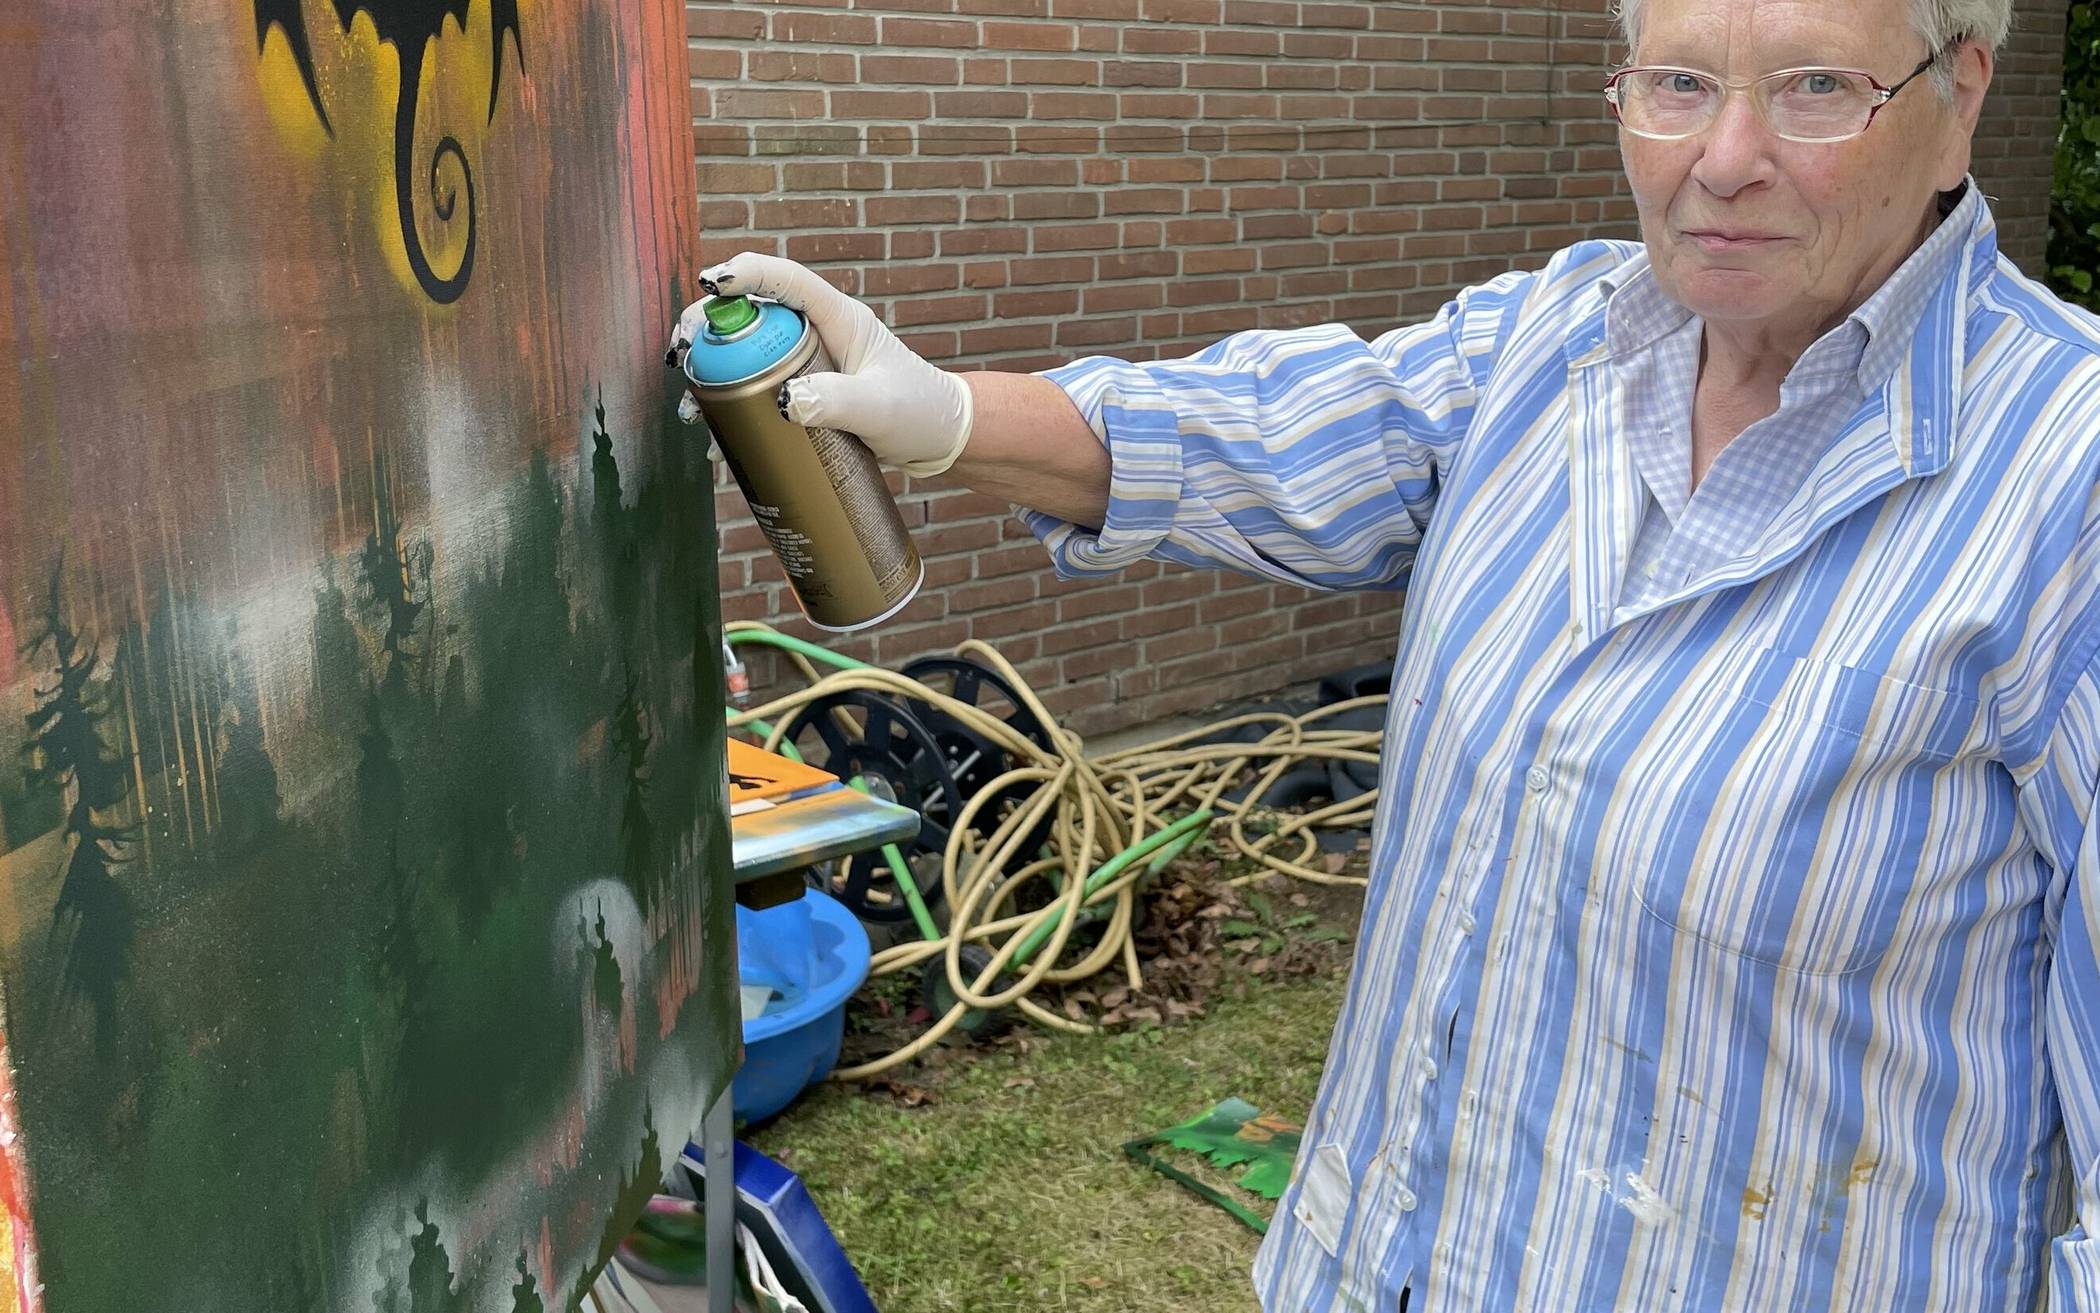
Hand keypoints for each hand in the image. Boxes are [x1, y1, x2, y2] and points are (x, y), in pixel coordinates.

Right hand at [669, 254, 974, 476]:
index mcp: (840, 317)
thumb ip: (837, 404)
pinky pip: (758, 379)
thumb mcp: (880, 410)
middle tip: (681, 350)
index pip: (787, 279)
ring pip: (749, 346)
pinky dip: (730, 392)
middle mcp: (819, 330)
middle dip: (711, 322)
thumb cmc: (920, 413)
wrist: (940, 438)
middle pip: (754, 310)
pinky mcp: (804, 386)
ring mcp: (810, 358)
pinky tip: (709, 417)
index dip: (746, 273)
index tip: (711, 284)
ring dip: (713, 360)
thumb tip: (784, 403)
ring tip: (687, 389)